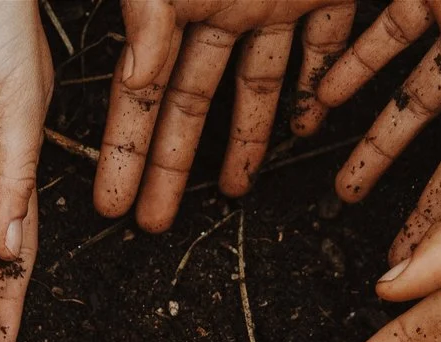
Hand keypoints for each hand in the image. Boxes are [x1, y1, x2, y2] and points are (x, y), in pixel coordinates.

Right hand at [93, 0, 354, 231]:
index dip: (126, 149)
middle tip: (155, 220)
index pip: (143, 91)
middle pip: (193, 101)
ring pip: (258, 83)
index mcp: (177, 1)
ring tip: (236, 190)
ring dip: (247, 139)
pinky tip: (309, 125)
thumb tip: (134, 78)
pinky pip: (327, 44)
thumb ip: (149, 16)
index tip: (112, 204)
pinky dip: (320, 86)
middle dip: (172, 165)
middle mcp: (220, 5)